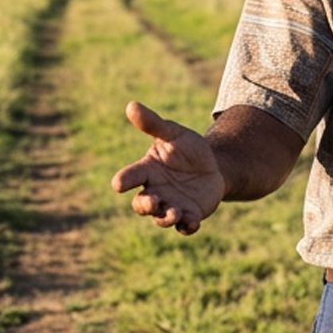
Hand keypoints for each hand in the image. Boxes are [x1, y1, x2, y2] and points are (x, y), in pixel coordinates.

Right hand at [110, 101, 225, 234]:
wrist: (214, 165)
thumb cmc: (187, 148)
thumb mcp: (173, 133)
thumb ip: (153, 124)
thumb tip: (131, 105)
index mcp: (147, 171)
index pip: (129, 177)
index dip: (123, 181)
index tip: (119, 184)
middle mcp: (155, 192)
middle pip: (141, 205)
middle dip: (145, 205)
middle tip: (153, 200)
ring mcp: (171, 206)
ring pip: (161, 218)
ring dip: (166, 217)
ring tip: (174, 212)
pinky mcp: (190, 215)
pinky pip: (184, 227)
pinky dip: (186, 227)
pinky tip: (192, 222)